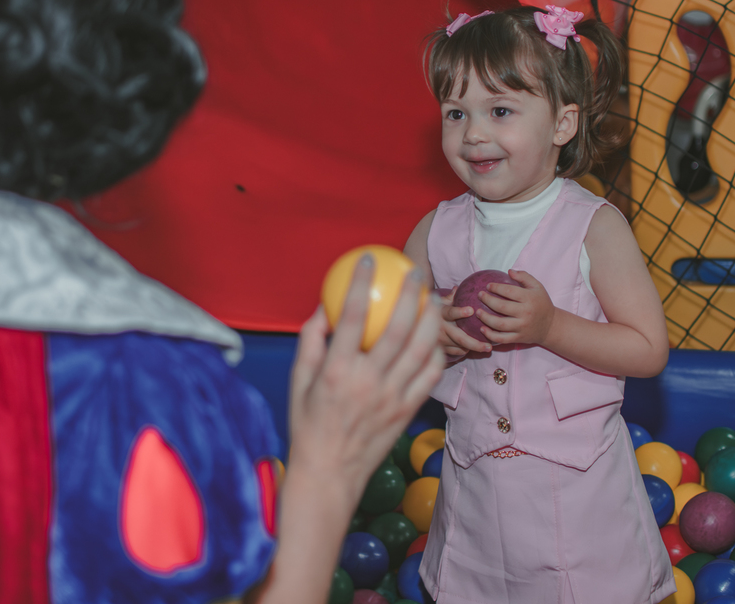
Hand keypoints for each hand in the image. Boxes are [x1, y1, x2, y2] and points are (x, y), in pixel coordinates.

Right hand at [287, 256, 443, 503]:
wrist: (328, 474)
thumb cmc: (308, 424)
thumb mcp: (299, 380)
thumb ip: (311, 340)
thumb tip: (325, 306)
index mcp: (337, 371)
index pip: (354, 315)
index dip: (362, 282)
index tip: (369, 260)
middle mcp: (368, 382)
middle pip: (398, 328)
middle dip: (410, 294)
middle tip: (415, 273)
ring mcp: (392, 398)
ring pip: (421, 350)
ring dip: (431, 320)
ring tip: (433, 300)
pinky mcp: (406, 412)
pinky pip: (428, 377)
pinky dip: (435, 354)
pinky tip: (435, 339)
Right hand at [437, 287, 491, 356]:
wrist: (416, 323)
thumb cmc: (432, 310)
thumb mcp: (439, 301)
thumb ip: (450, 297)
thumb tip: (458, 288)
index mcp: (440, 313)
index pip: (450, 313)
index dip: (459, 312)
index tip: (471, 310)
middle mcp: (439, 328)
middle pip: (459, 338)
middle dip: (475, 343)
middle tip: (489, 346)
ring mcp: (439, 340)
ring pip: (459, 347)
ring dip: (473, 348)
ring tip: (485, 348)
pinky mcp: (440, 349)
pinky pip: (456, 352)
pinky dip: (464, 350)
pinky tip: (471, 348)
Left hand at [473, 269, 556, 346]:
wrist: (551, 326)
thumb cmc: (541, 303)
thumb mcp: (537, 287)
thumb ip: (524, 277)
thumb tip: (509, 271)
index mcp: (530, 299)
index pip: (509, 291)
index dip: (496, 287)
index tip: (488, 286)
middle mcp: (526, 313)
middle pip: (502, 307)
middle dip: (487, 300)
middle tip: (479, 295)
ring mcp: (522, 327)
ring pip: (500, 324)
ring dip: (486, 318)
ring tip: (477, 312)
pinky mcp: (519, 338)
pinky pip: (502, 338)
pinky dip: (490, 335)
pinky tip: (482, 329)